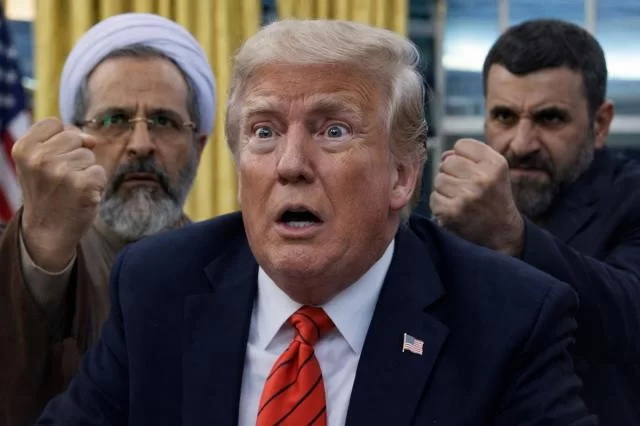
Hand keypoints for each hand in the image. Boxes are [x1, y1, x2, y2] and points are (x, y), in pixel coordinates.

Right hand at [12, 118, 110, 270]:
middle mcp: (40, 158)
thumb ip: (58, 141)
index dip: (61, 140)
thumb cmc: (47, 193)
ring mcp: (61, 171)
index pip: (55, 123)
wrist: (48, 232)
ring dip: (85, 171)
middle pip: (75, 137)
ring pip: (89, 155)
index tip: (53, 160)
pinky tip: (82, 196)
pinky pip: (100, 171)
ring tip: (70, 189)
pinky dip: (96, 184)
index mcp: (24, 148)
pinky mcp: (83, 184)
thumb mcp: (37, 163)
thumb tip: (92, 138)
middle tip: (61, 179)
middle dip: (74, 155)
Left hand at [429, 138, 523, 256]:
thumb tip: (444, 156)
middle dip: (451, 173)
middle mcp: (483, 178)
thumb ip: (470, 156)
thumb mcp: (493, 171)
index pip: (461, 145)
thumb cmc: (494, 197)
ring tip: (461, 199)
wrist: (502, 232)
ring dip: (445, 189)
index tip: (470, 169)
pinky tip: (454, 209)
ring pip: (438, 180)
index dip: (462, 157)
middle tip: (465, 187)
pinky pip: (433, 198)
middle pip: (447, 162)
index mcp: (495, 163)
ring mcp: (467, 196)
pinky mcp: (452, 212)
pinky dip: (440, 204)